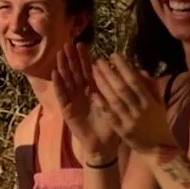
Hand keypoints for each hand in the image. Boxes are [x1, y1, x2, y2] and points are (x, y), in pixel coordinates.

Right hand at [53, 44, 120, 165]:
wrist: (104, 145)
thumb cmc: (112, 125)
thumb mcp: (118, 105)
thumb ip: (121, 90)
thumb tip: (134, 71)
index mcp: (94, 90)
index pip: (88, 70)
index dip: (85, 58)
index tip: (83, 44)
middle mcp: (82, 93)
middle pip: (75, 72)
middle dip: (72, 58)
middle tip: (68, 43)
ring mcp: (73, 100)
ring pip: (67, 80)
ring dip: (63, 67)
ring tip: (60, 54)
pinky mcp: (67, 110)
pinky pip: (62, 95)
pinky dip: (58, 85)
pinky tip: (55, 73)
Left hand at [91, 55, 176, 154]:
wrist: (159, 149)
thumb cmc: (159, 123)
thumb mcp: (158, 103)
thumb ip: (150, 87)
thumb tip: (140, 70)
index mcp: (150, 101)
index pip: (135, 81)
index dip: (124, 67)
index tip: (114, 55)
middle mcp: (140, 110)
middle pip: (122, 88)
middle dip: (110, 73)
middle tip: (99, 60)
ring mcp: (130, 121)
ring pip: (114, 100)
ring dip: (103, 85)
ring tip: (93, 72)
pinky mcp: (122, 131)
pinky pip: (110, 116)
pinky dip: (102, 105)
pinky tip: (93, 94)